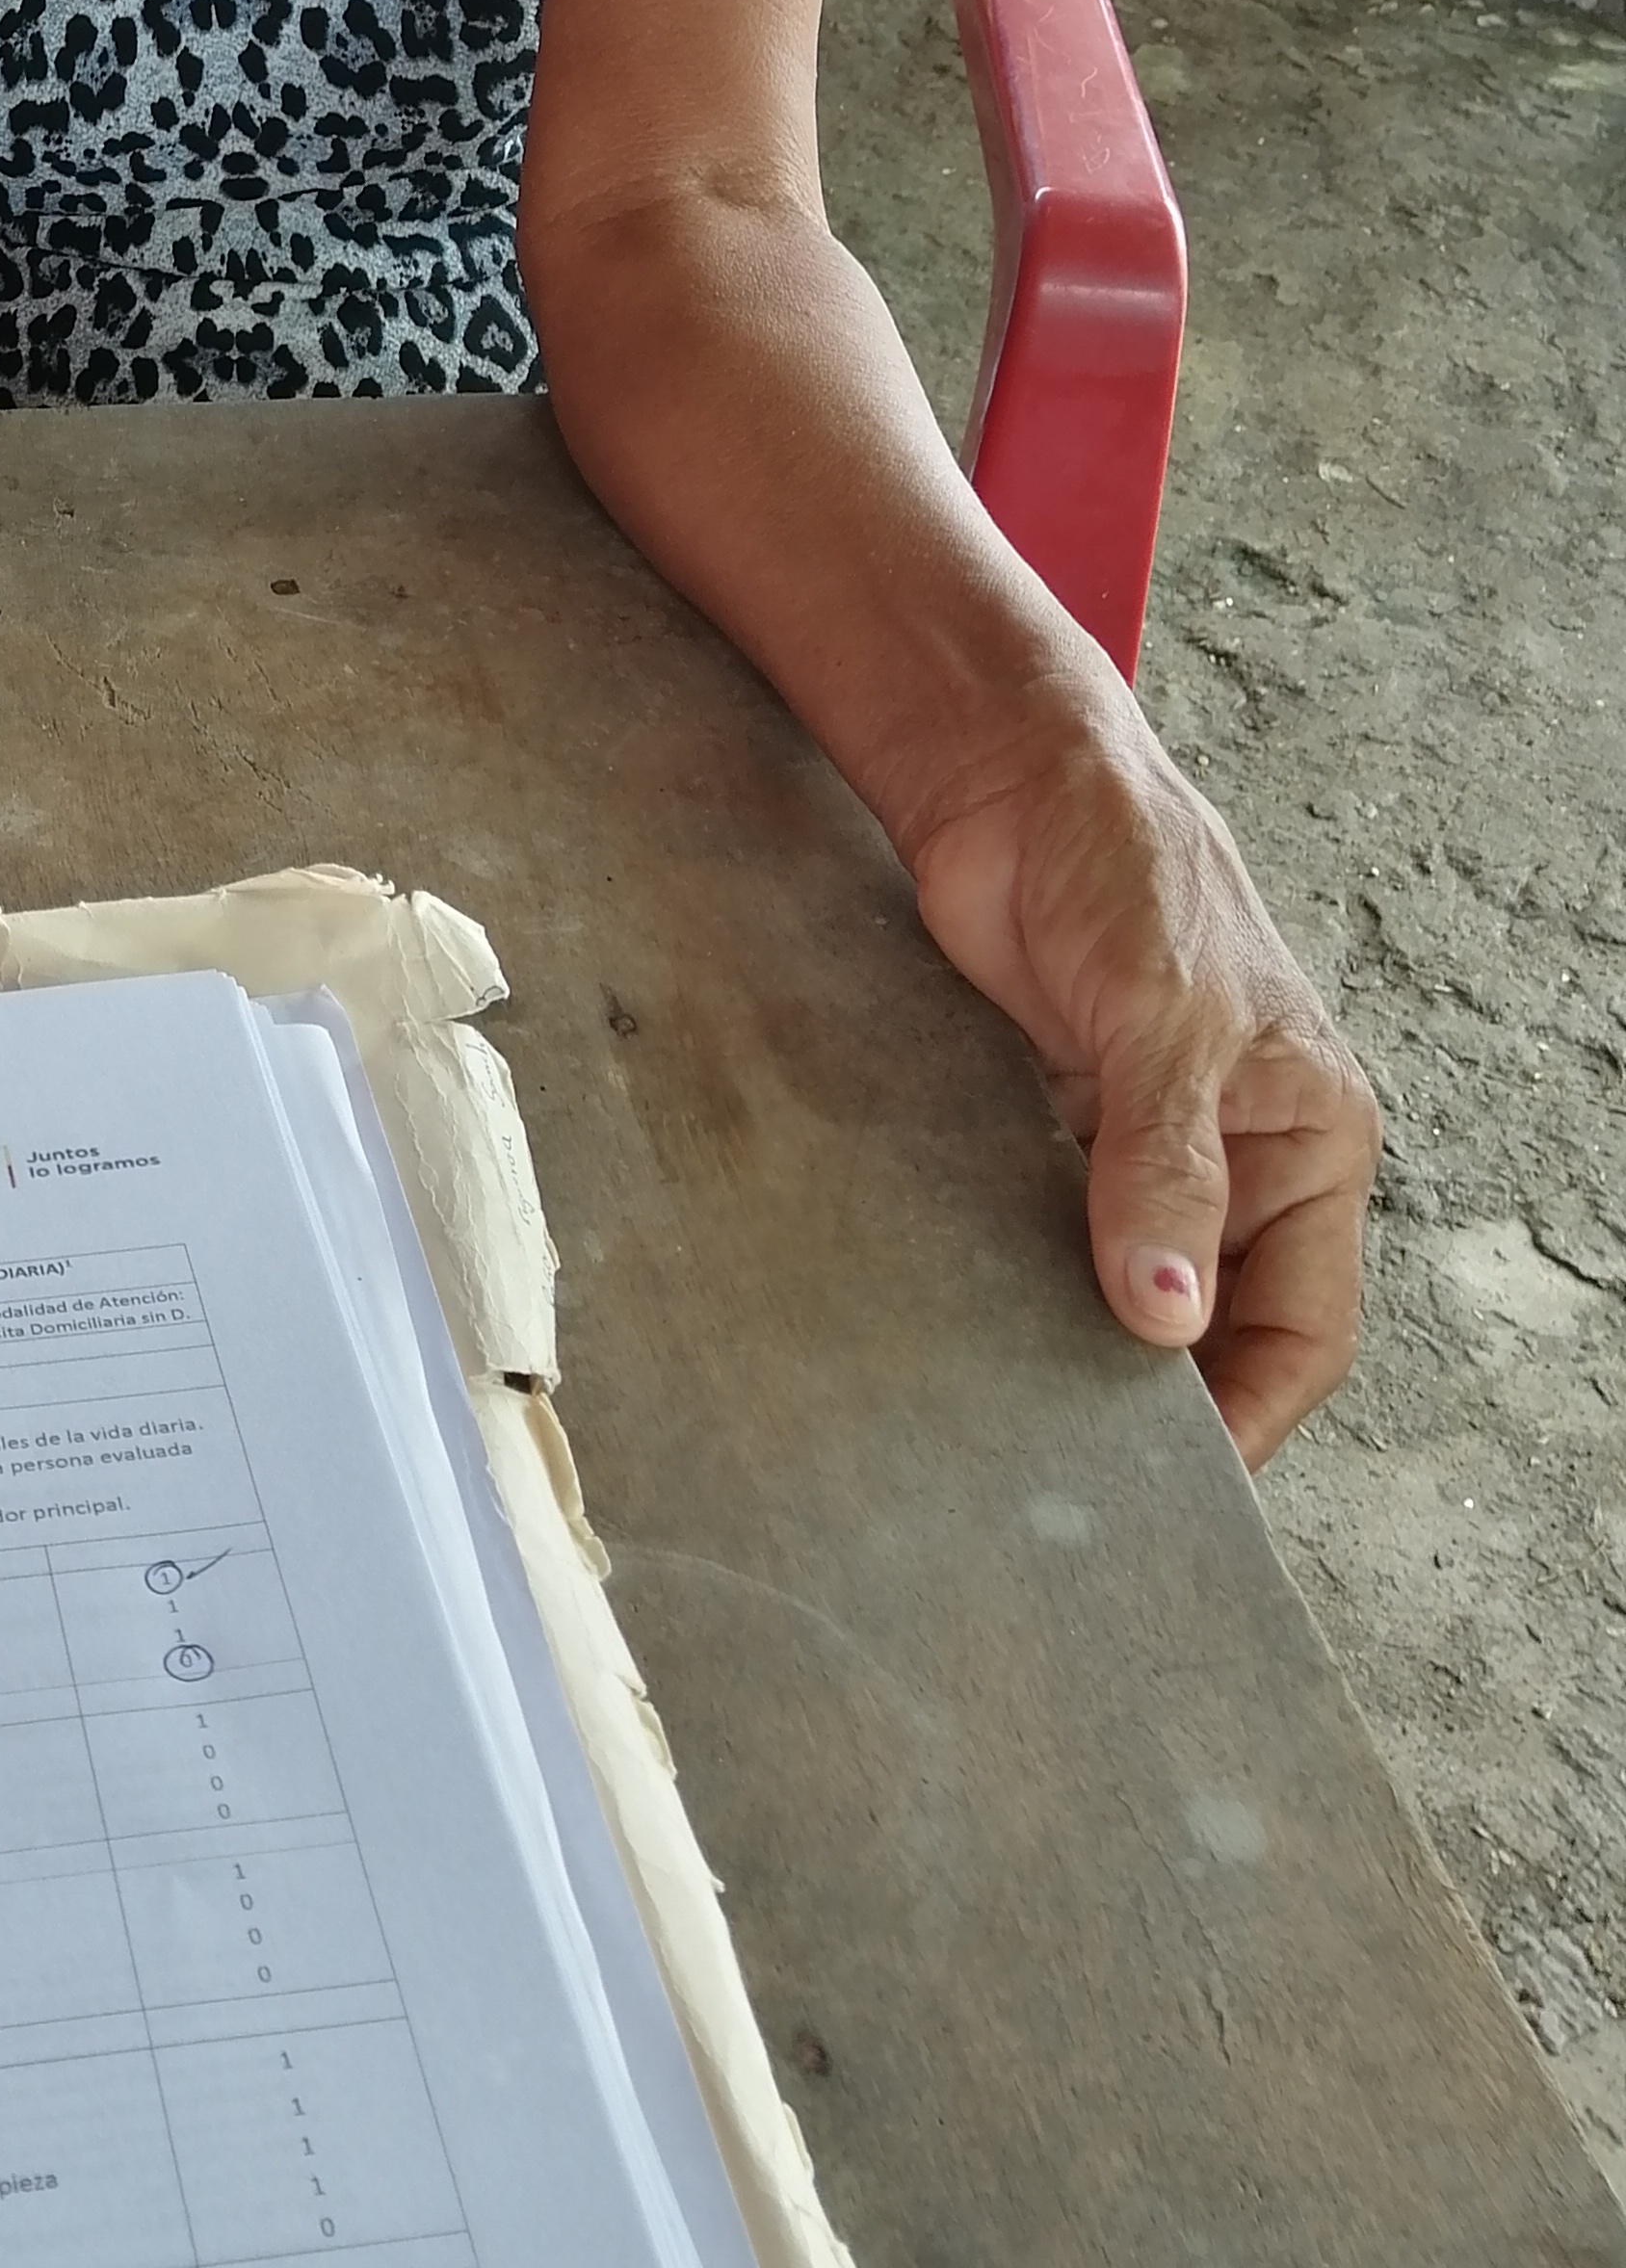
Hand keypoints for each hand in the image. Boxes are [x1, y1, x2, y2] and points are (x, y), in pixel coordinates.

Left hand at [909, 708, 1378, 1464]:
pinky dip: (1008, 1282)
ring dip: (1069, 1342)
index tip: (1174, 1482)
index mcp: (1306, 1144)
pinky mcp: (1044, 1131)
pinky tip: (962, 1327)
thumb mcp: (1165, 1023)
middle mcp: (1230, 1161)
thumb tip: (1167, 1317)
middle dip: (1151, 1397)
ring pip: (1117, 1288)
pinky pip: (1036, 1236)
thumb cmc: (1126, 871)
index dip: (1247, 1410)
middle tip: (1071, 1469)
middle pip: (1208, 1325)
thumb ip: (1163, 1168)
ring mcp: (1133, 1151)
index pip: (1302, 1326)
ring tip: (1007, 1416)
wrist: (1008, 786)